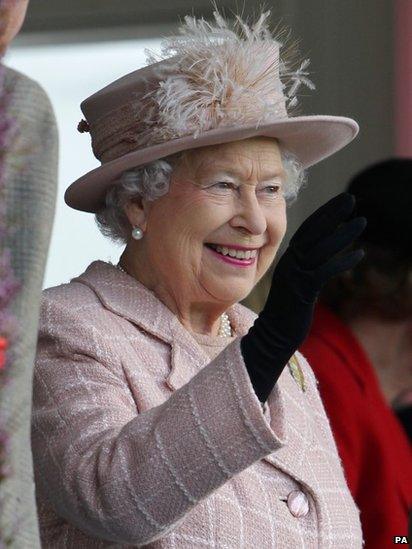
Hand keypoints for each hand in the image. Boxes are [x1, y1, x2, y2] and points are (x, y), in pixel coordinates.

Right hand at [240, 193, 366, 402]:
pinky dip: (343, 261)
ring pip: (321, 249)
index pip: (306, 229)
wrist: (272, 336)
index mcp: (288, 260)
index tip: (339, 201)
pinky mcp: (302, 291)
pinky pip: (325, 271)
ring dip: (343, 234)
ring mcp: (294, 276)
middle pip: (312, 232)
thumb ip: (304, 268)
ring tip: (362, 221)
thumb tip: (320, 258)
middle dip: (332, 213)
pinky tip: (360, 254)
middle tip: (351, 198)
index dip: (323, 213)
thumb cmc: (285, 312)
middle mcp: (289, 263)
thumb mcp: (294, 284)